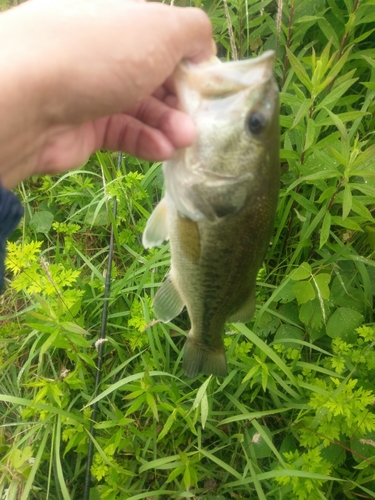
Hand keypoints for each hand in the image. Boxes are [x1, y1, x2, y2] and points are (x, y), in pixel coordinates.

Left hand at [0, 0, 213, 187]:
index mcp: (120, 16)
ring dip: (168, 126)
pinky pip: (125, 133)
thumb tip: (203, 51)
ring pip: (143, 110)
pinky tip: (162, 150)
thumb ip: (194, 32)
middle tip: (196, 123)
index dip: (190, 64)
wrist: (29, 99)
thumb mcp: (161, 27)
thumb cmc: (100, 53)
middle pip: (157, 78)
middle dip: (182, 102)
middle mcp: (106, 51)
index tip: (205, 87)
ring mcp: (94, 89)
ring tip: (182, 141)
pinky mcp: (87, 126)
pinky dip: (146, 142)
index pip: (165, 40)